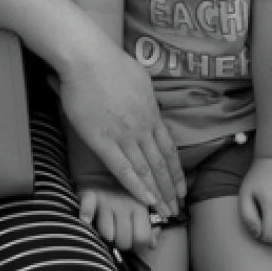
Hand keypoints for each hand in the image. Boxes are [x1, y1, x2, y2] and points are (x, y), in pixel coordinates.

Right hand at [57, 38, 184, 216]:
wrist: (88, 59)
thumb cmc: (110, 63)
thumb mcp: (140, 78)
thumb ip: (146, 97)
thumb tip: (149, 104)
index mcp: (152, 113)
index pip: (169, 148)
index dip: (176, 170)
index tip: (182, 187)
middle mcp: (143, 127)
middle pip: (161, 164)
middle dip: (171, 189)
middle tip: (177, 208)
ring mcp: (125, 135)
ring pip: (147, 170)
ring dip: (158, 193)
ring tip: (165, 212)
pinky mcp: (103, 140)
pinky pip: (123, 169)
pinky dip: (137, 187)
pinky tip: (146, 201)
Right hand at [79, 181, 159, 253]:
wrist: (106, 164)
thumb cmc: (126, 188)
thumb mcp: (142, 203)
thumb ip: (150, 224)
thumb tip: (153, 244)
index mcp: (141, 206)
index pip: (143, 237)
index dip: (139, 245)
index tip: (135, 242)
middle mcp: (125, 204)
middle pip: (124, 241)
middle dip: (123, 244)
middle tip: (121, 237)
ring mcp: (106, 201)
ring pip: (107, 234)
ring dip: (107, 236)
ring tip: (108, 231)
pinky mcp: (89, 195)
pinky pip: (87, 208)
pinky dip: (86, 215)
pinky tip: (87, 220)